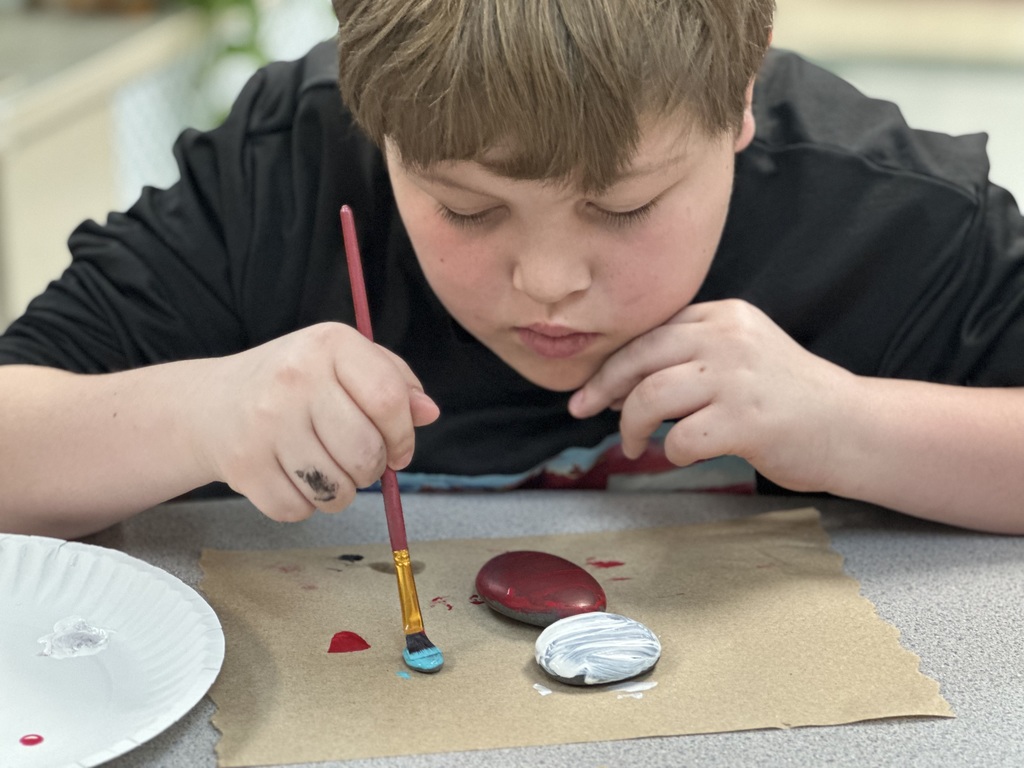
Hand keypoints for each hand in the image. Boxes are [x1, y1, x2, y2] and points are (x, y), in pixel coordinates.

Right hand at [188, 323, 438, 521]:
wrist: (212, 404)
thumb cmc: (295, 383)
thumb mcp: (343, 362)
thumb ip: (392, 380)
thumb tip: (428, 412)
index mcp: (328, 344)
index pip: (388, 398)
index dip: (404, 435)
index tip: (399, 450)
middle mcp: (294, 378)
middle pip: (366, 451)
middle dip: (373, 469)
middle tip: (359, 462)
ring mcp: (265, 423)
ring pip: (337, 490)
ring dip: (341, 491)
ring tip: (326, 469)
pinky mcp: (244, 465)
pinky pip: (300, 509)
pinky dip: (306, 505)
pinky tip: (294, 478)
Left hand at [568, 299, 854, 492]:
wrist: (852, 427)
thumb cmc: (788, 397)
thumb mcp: (743, 352)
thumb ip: (693, 352)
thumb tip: (623, 378)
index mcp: (724, 316)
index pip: (649, 332)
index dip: (612, 363)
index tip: (590, 390)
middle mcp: (728, 338)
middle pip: (639, 358)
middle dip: (602, 388)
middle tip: (584, 412)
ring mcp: (737, 378)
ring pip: (649, 397)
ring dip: (630, 426)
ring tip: (633, 444)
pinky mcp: (746, 421)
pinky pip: (679, 439)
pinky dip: (670, 453)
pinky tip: (680, 455)